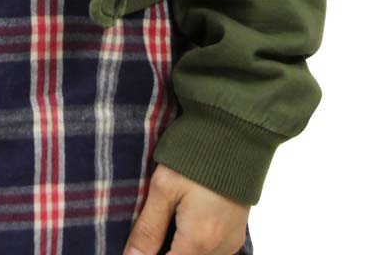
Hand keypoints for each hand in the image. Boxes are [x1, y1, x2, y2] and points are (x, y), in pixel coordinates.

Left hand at [125, 165, 249, 254]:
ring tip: (168, 220)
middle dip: (164, 249)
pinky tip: (183, 223)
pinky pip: (213, 251)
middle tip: (152, 228)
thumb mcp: (163, 187)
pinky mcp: (237, 233)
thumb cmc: (196, 157)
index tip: (141, 242)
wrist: (235, 134)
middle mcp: (220, 249)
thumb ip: (148, 228)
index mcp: (199, 242)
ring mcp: (231, 243)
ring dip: (181, 247)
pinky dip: (195, 244)